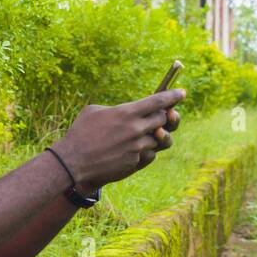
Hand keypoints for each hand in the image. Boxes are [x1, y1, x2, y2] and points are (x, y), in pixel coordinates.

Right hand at [53, 88, 185, 188]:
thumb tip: (128, 111)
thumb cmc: (80, 133)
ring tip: (140, 136)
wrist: (73, 163)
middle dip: (164, 117)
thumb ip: (117, 109)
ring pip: (159, 139)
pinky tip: (131, 150)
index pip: (159, 102)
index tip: (182, 93)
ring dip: (153, 136)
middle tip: (160, 116)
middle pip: (164, 120)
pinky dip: (144, 151)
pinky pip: (149, 154)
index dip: (173, 96)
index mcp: (126, 113)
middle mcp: (136, 130)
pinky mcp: (135, 162)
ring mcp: (137, 147)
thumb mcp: (94, 111)